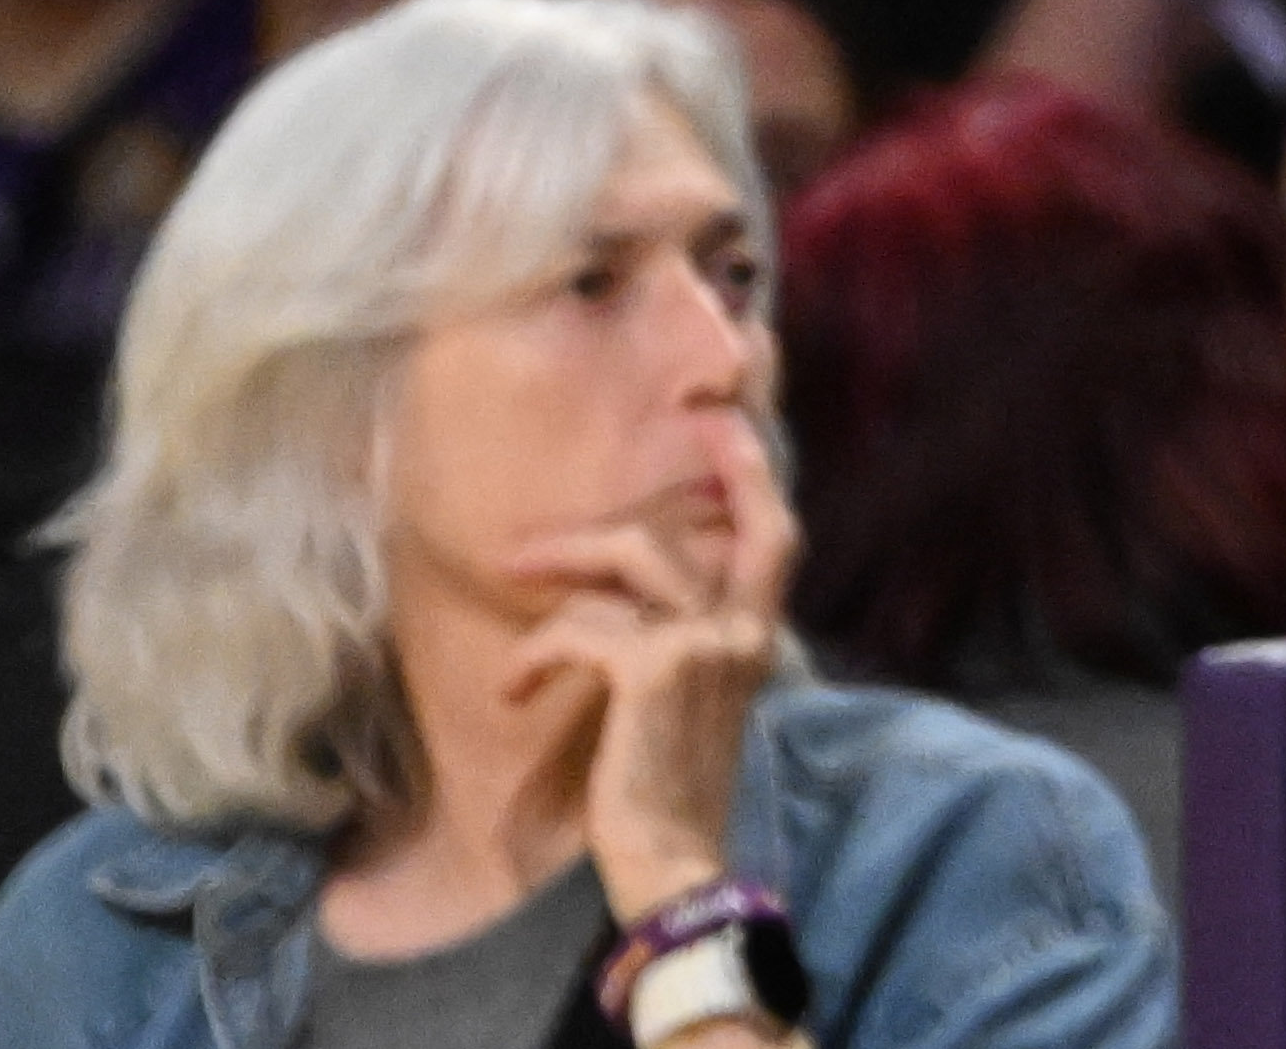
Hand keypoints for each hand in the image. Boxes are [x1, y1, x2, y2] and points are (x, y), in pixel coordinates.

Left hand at [499, 413, 792, 924]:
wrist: (674, 864)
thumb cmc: (674, 791)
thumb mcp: (696, 704)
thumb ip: (690, 645)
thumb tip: (634, 602)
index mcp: (755, 637)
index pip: (774, 537)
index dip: (753, 475)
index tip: (729, 420)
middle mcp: (740, 629)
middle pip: (699, 532)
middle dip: (642, 505)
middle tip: (581, 505)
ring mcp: (701, 644)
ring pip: (629, 561)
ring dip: (560, 565)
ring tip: (510, 576)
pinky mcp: (651, 669)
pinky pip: (580, 628)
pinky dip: (536, 655)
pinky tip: (513, 688)